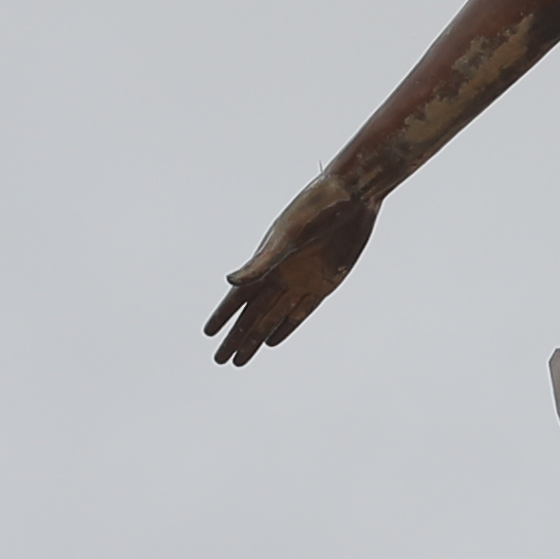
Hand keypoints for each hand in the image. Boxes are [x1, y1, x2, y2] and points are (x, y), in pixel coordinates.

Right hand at [209, 173, 380, 361]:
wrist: (351, 198)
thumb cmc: (315, 209)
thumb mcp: (288, 236)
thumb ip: (261, 263)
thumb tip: (230, 282)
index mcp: (265, 262)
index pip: (238, 298)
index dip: (223, 317)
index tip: (208, 334)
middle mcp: (280, 275)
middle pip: (253, 316)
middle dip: (237, 338)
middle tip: (220, 360)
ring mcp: (301, 281)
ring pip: (273, 319)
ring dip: (257, 338)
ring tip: (242, 359)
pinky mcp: (324, 284)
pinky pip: (301, 312)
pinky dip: (286, 328)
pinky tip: (272, 342)